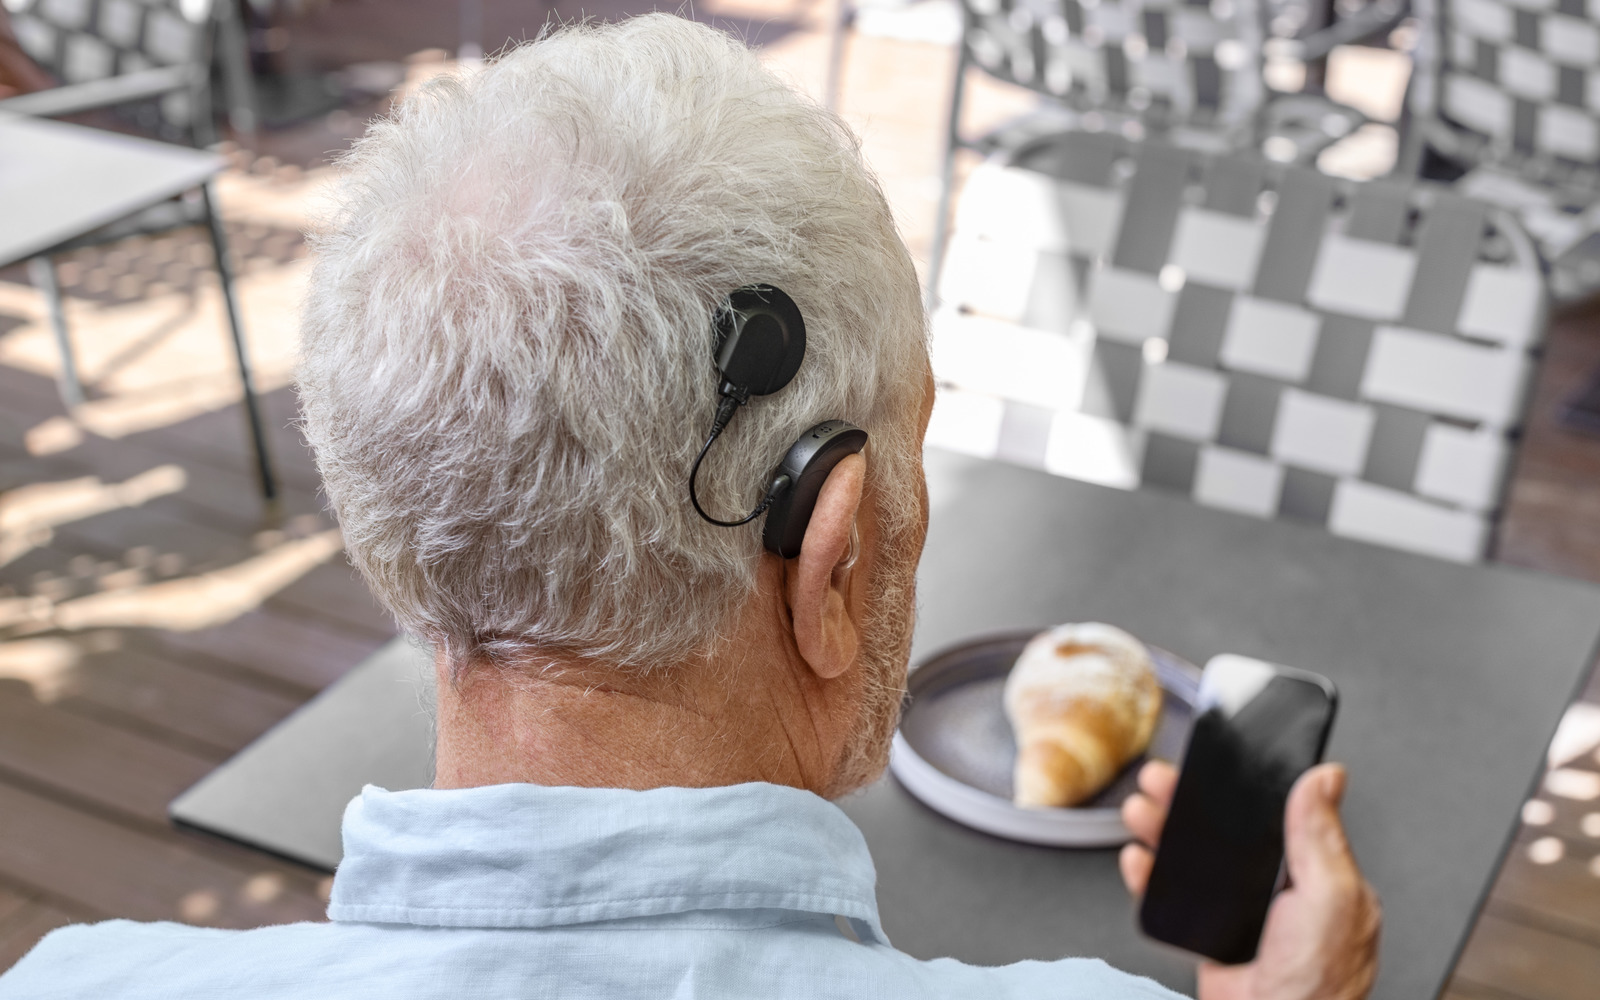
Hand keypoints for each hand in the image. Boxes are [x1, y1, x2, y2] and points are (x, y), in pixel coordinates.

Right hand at [1119, 761, 1381, 999]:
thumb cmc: (1317, 987)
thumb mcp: (1331, 898)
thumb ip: (1321, 837)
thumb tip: (1327, 779)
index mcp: (1319, 880)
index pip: (1276, 818)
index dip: (1237, 789)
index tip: (1210, 766)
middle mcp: (1279, 896)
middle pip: (1224, 834)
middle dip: (1186, 803)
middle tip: (1161, 782)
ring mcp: (1241, 916)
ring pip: (1192, 860)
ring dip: (1161, 831)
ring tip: (1140, 812)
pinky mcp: (1208, 938)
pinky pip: (1171, 900)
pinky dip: (1148, 877)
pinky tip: (1139, 860)